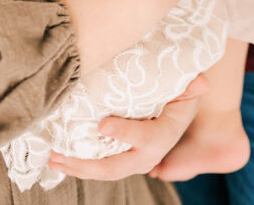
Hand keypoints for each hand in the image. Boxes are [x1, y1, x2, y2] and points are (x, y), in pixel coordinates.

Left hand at [47, 74, 206, 180]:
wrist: (174, 112)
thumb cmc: (178, 95)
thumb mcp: (187, 89)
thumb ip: (191, 85)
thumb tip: (200, 83)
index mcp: (163, 136)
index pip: (144, 138)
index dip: (125, 133)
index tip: (102, 125)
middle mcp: (146, 155)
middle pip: (116, 166)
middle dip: (87, 164)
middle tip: (62, 156)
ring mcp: (130, 160)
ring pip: (103, 170)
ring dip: (76, 167)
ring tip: (53, 159)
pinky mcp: (118, 157)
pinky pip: (98, 165)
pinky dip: (78, 163)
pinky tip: (59, 157)